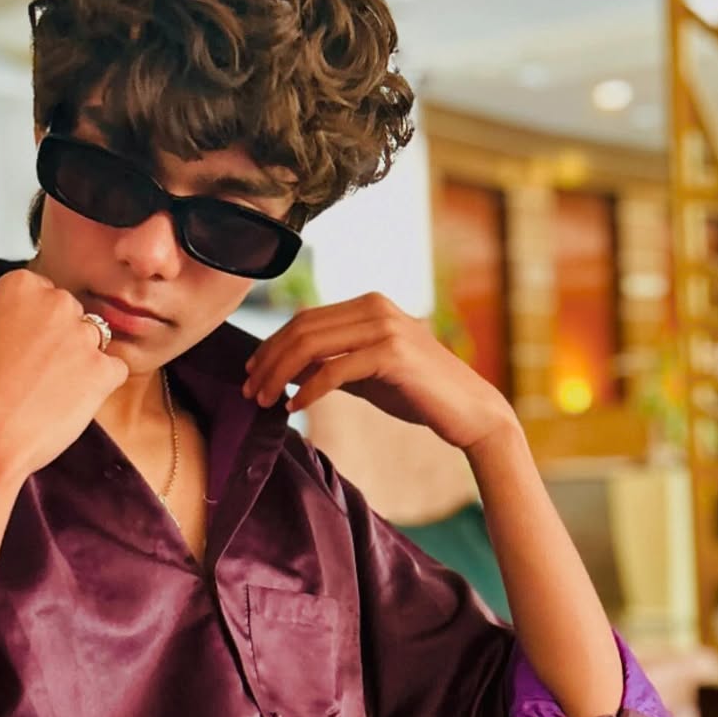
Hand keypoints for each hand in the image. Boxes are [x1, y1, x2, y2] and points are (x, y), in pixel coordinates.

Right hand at [0, 269, 127, 476]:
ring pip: (94, 340)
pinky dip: (100, 385)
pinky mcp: (103, 370)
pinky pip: (114, 370)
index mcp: (20, 286)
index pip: (43, 293)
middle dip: (60, 338)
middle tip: (38, 370)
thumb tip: (5, 338)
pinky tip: (73, 402)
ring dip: (80, 360)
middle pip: (71, 313)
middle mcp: (56, 302)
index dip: (35, 322)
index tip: (26, 341)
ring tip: (53, 391)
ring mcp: (83, 335)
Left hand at [242, 292, 515, 451]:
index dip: (271, 346)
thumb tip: (286, 370)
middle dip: (268, 361)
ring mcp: (386, 327)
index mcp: (369, 305)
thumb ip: (331, 363)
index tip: (251, 373)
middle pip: (301, 329)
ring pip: (312, 346)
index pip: (304, 319)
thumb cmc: (416, 393)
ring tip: (264, 402)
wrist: (468, 412)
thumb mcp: (365, 373)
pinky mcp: (393, 353)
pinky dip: (308, 390)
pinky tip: (294, 408)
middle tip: (249, 392)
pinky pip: (334, 369)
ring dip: (280, 376)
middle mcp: (376, 308)